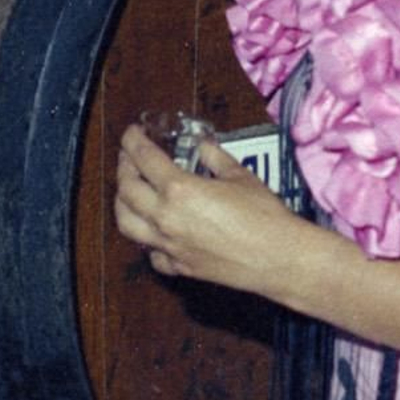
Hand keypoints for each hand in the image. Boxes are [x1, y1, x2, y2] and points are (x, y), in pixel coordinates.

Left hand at [114, 122, 305, 295]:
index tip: (132, 133)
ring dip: (122, 203)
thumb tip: (204, 146)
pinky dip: (146, 240)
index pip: (143, 158)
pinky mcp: (179, 266)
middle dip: (123, 167)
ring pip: (126, 224)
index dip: (133, 141)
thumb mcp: (239, 175)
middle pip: (126, 189)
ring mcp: (169, 245)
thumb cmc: (263, 217)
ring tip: (129, 191)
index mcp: (179, 189)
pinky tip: (153, 232)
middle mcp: (166, 218)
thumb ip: (215, 157)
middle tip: (129, 157)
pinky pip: (150, 253)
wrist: (278, 258)